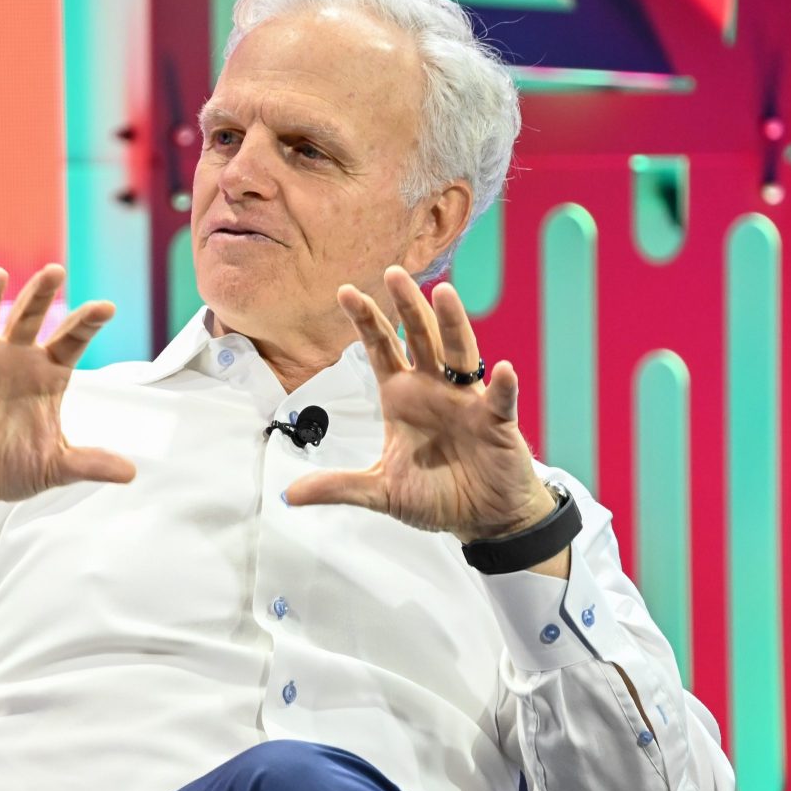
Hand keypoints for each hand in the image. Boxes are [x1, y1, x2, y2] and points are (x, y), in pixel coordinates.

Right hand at [0, 264, 135, 513]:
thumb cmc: (9, 464)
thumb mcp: (53, 466)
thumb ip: (88, 463)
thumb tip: (130, 473)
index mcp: (46, 373)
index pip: (71, 340)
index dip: (87, 322)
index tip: (107, 307)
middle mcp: (14, 359)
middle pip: (29, 317)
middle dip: (41, 294)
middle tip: (56, 271)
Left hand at [286, 266, 551, 542]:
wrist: (482, 517)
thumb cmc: (436, 495)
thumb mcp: (380, 491)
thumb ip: (338, 486)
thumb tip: (288, 495)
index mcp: (402, 396)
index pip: (381, 349)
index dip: (365, 321)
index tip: (344, 291)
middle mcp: (434, 389)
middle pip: (420, 338)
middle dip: (406, 306)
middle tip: (393, 273)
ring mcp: (467, 401)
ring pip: (459, 354)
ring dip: (452, 325)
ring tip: (443, 294)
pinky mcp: (496, 422)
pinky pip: (499, 399)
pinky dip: (501, 385)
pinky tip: (501, 369)